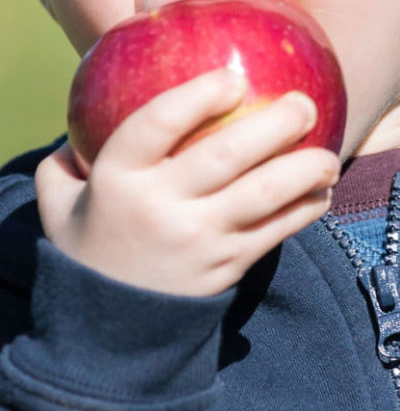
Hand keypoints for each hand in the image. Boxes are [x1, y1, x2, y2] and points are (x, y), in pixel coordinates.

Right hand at [34, 68, 340, 296]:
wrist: (102, 333)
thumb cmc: (90, 243)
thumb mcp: (61, 199)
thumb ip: (70, 155)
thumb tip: (94, 94)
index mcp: (116, 179)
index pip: (156, 124)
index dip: (197, 96)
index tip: (233, 77)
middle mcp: (159, 208)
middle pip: (227, 155)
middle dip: (276, 123)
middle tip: (304, 103)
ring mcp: (198, 239)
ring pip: (265, 195)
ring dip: (307, 169)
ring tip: (327, 154)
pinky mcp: (229, 266)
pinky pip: (279, 229)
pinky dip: (308, 207)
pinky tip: (323, 189)